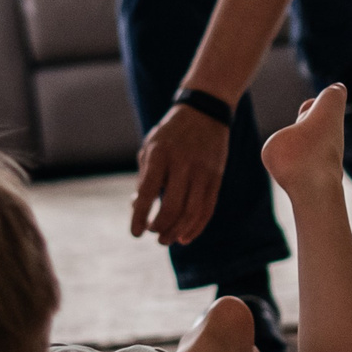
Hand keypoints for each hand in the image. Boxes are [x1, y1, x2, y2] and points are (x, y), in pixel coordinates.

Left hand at [131, 104, 232, 245]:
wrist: (205, 113)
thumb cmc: (170, 135)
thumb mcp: (150, 148)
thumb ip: (144, 178)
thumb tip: (137, 209)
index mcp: (160, 154)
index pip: (148, 192)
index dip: (140, 216)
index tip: (135, 233)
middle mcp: (182, 163)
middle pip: (172, 206)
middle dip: (160, 227)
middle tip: (153, 234)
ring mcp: (203, 171)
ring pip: (192, 212)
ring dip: (177, 231)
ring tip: (166, 239)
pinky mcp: (216, 178)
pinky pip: (207, 209)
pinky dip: (195, 227)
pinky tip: (184, 236)